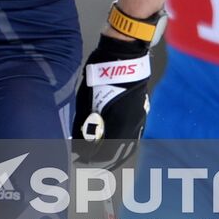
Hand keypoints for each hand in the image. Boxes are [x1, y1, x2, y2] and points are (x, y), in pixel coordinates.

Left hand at [72, 35, 150, 167]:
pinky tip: (116, 145)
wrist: (123, 57)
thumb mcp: (86, 101)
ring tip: (102, 158)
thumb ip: (84, 123)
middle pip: (117, 153)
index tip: (79, 159)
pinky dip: (123, 143)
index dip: (90, 158)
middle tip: (89, 161)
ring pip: (127, 146)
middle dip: (102, 160)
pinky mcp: (141, 114)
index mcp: (117, 126)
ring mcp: (138, 121)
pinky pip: (133, 136)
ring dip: (115, 154)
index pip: (103, 153)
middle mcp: (131, 127)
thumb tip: (78, 139)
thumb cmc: (100, 76)